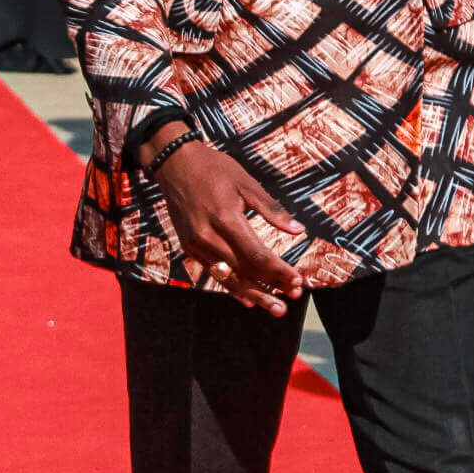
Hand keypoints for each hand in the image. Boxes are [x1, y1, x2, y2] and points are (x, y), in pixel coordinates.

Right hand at [154, 139, 305, 315]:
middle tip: (293, 299)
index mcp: (226, 219)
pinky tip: (248, 299)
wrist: (175, 164)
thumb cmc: (214, 169)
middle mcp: (208, 237)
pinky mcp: (189, 247)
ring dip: (254, 294)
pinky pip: (213, 273)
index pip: (257, 255)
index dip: (278, 271)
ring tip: (275, 308)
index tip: (297, 280)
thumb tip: (298, 230)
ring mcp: (196, 245)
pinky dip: (232, 287)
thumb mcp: (246, 183)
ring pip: (228, 278)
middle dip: (271, 286)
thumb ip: (271, 209)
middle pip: (244, 271)